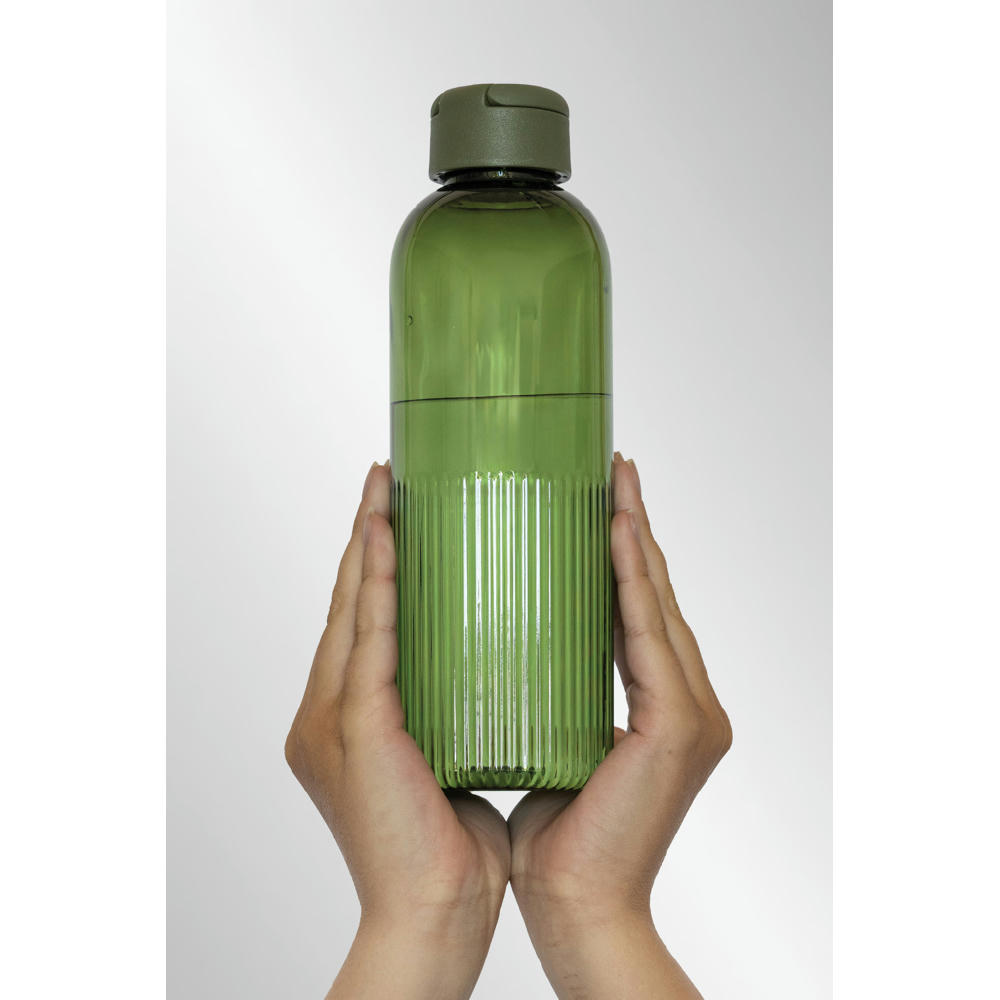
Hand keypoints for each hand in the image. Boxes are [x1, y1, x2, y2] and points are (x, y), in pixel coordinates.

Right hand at [284, 461, 510, 999]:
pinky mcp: (353, 727)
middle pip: (350, 601)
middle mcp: (330, 707)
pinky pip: (367, 635)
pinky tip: (387, 533)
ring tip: (385, 486)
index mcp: (354, 715)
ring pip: (351, 606)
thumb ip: (460, 707)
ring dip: (369, 540)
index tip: (403, 511)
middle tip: (389, 478)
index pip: (368, 621)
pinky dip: (377, 581)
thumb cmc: (453, 847)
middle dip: (369, 535)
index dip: (380, 562)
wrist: (437, 913)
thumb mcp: (454, 753)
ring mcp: (334, 716)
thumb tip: (508, 666)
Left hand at [508, 452, 731, 998]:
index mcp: (662, 705)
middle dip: (632, 527)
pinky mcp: (679, 725)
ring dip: (635, 535)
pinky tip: (616, 527)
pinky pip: (649, 631)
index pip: (637, 611)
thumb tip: (509, 643)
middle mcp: (689, 700)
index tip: (600, 498)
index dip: (622, 551)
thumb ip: (555, 691)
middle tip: (612, 468)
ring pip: (657, 601)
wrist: (574, 905)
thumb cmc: (556, 834)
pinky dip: (632, 576)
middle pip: (654, 594)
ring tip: (616, 479)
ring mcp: (693, 711)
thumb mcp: (554, 738)